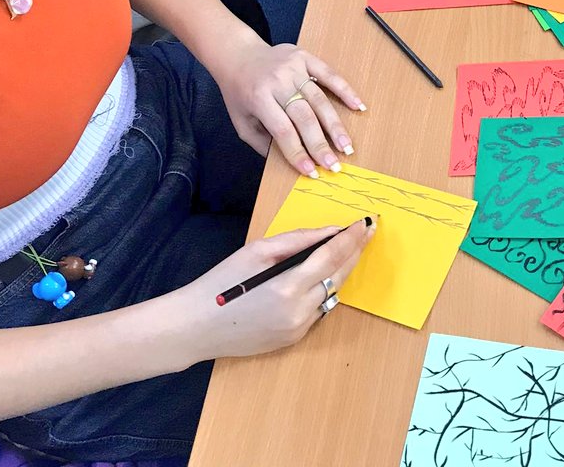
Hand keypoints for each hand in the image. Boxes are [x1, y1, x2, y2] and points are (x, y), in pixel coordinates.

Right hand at [169, 220, 375, 361]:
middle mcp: (299, 312)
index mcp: (288, 287)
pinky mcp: (294, 340)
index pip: (332, 257)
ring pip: (331, 294)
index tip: (365, 223)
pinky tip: (325, 275)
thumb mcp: (257, 251)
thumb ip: (296, 241)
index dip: (351, 238)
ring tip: (350, 249)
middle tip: (367, 231)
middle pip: (338, 276)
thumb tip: (328, 232)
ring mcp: (298, 330)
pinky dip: (324, 290)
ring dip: (342, 271)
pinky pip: (318, 310)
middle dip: (354, 252)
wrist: (196, 327)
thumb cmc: (223, 282)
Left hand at [211, 37, 365, 176]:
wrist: (238, 55)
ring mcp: (293, 68)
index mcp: (259, 98)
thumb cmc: (239, 92)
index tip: (311, 171)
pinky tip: (357, 106)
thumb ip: (261, 143)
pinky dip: (345, 90)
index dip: (298, 152)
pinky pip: (329, 74)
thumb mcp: (240, 121)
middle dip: (321, 144)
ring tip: (346, 146)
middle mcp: (277, 82)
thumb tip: (288, 162)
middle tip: (335, 165)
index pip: (283, 130)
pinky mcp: (304, 57)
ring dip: (335, 125)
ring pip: (320, 99)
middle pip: (304, 117)